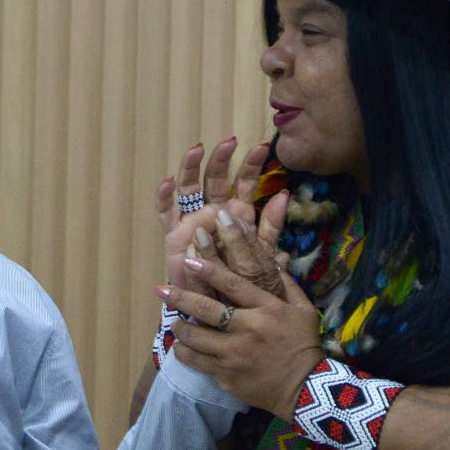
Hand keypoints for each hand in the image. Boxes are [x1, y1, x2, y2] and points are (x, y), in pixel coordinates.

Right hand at [155, 138, 288, 294]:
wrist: (219, 307)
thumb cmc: (241, 280)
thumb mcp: (262, 253)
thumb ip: (271, 226)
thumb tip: (284, 195)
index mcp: (236, 213)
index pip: (244, 183)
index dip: (252, 165)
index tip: (263, 147)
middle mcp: (212, 211)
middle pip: (215, 178)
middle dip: (221, 158)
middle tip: (229, 142)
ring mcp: (192, 220)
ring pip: (188, 187)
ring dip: (191, 167)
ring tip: (196, 150)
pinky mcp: (174, 234)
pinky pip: (166, 212)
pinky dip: (165, 197)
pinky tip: (168, 182)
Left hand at [157, 256, 322, 421]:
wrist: (305, 388)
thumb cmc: (304, 345)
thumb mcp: (304, 311)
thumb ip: (287, 285)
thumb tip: (272, 261)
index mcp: (266, 309)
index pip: (233, 285)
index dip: (208, 271)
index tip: (188, 261)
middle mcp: (247, 329)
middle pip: (206, 308)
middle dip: (180, 297)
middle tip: (160, 290)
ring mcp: (234, 354)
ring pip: (195, 337)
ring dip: (180, 327)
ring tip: (175, 323)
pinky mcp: (226, 375)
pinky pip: (197, 362)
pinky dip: (184, 353)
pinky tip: (179, 347)